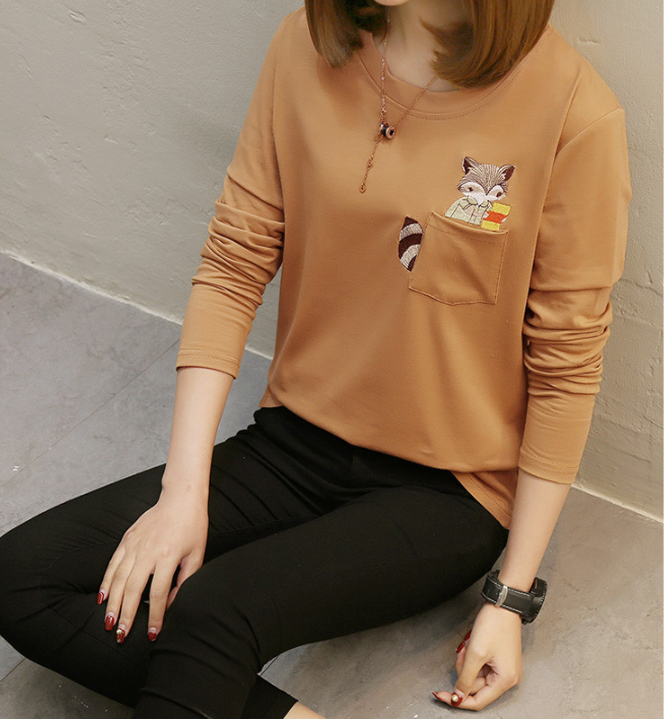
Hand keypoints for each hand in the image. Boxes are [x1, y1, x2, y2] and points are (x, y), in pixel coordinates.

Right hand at [97, 482, 207, 643]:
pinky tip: (102, 598)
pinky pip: (113, 564)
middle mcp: (148, 551)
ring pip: (118, 579)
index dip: (154, 616)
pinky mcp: (127, 538)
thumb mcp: (197, 554)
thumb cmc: (192, 526)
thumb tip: (171, 603)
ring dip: (112, 603)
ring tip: (109, 623)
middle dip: (126, 615)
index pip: (158, 594)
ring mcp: (135, 544)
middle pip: (132, 589)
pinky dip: (106, 582)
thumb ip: (185, 580)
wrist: (181, 498)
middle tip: (121, 635)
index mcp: (168, 556)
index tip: (152, 633)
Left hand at [433, 602, 522, 709]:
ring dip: (467, 659)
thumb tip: (458, 697)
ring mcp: (502, 667)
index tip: (442, 695)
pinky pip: (478, 663)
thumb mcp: (476, 654)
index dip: (458, 700)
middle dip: (464, 668)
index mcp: (505, 680)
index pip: (478, 701)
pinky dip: (471, 654)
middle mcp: (506, 677)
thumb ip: (466, 679)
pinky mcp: (496, 658)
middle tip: (464, 652)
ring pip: (474, 673)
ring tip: (470, 644)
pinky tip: (472, 642)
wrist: (502, 604)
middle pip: (474, 685)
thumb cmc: (495, 625)